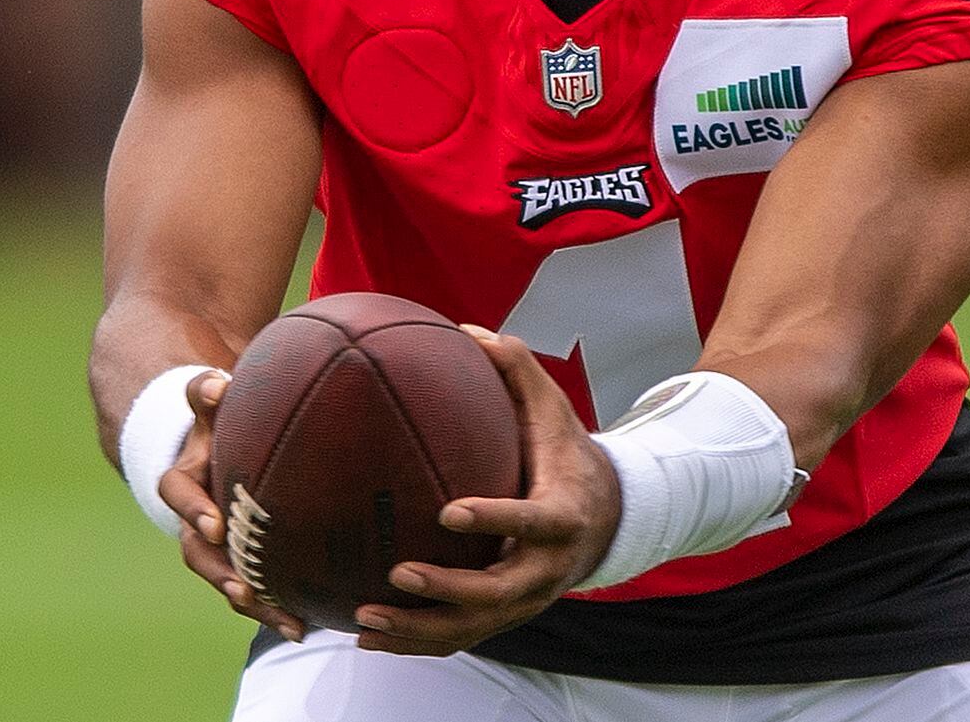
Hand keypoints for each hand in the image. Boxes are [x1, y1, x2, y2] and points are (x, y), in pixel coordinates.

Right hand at [157, 369, 307, 642]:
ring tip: (287, 622)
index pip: (178, 492)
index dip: (193, 510)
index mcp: (186, 477)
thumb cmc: (218, 420)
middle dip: (220, 572)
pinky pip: (250, 589)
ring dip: (251, 601)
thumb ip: (206, 394)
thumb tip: (216, 383)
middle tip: (243, 589)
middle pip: (197, 552)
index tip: (215, 526)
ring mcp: (215, 543)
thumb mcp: (209, 404)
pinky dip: (273, 609)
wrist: (214, 448)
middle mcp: (195, 516)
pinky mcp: (237, 560)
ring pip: (224, 578)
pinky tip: (305, 627)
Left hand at [352, 327, 619, 657]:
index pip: (532, 523)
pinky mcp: (504, 617)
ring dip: (418, 628)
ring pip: (473, 628)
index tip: (448, 512)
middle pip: (499, 592)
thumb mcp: (553, 410)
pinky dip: (414, 641)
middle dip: (447, 589)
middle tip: (397, 572)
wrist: (607, 519)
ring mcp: (526, 601)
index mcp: (562, 516)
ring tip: (363, 619)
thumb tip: (466, 327)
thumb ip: (515, 368)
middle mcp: (546, 569)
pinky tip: (365, 636)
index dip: (495, 520)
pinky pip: (458, 638)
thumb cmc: (564, 453)